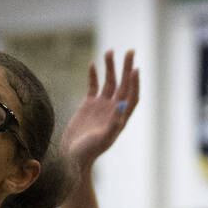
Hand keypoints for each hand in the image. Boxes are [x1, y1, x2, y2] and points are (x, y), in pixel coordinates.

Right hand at [60, 49, 138, 172]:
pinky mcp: (88, 105)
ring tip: (109, 51)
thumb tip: (122, 105)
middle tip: (130, 51)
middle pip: (124, 84)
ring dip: (110, 67)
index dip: (135, 83)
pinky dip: (94, 75)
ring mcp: (101, 106)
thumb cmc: (89, 151)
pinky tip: (92, 64)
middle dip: (126, 68)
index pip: (132, 96)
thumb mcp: (103, 139)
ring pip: (109, 82)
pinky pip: (93, 86)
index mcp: (120, 118)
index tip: (135, 69)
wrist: (72, 156)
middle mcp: (113, 109)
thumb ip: (114, 124)